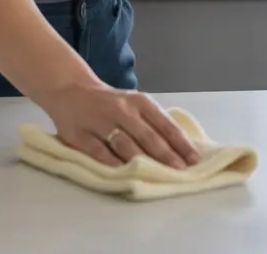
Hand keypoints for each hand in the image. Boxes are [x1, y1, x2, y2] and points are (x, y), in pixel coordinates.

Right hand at [40, 81, 200, 169]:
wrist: (72, 91)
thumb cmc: (112, 104)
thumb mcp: (135, 104)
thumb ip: (153, 122)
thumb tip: (181, 148)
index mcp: (139, 102)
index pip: (164, 123)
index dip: (180, 142)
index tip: (194, 159)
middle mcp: (121, 110)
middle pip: (147, 135)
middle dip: (166, 155)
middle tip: (180, 171)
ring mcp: (100, 122)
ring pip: (125, 144)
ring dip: (143, 161)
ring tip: (157, 174)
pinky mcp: (80, 135)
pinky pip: (99, 152)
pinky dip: (113, 163)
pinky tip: (125, 173)